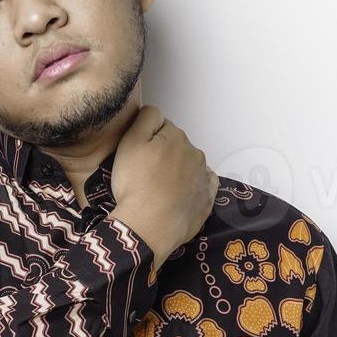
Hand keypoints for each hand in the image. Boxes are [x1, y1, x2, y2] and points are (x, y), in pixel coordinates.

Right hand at [107, 105, 217, 268]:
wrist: (150, 226)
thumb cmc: (135, 184)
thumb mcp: (130, 142)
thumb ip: (146, 118)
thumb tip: (155, 111)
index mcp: (176, 136)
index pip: (161, 127)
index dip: (146, 140)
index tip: (136, 156)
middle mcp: (195, 153)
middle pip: (176, 146)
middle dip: (163, 154)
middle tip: (144, 174)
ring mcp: (203, 177)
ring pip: (188, 166)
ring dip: (177, 171)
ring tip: (158, 189)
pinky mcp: (207, 200)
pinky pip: (202, 186)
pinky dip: (192, 187)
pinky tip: (179, 195)